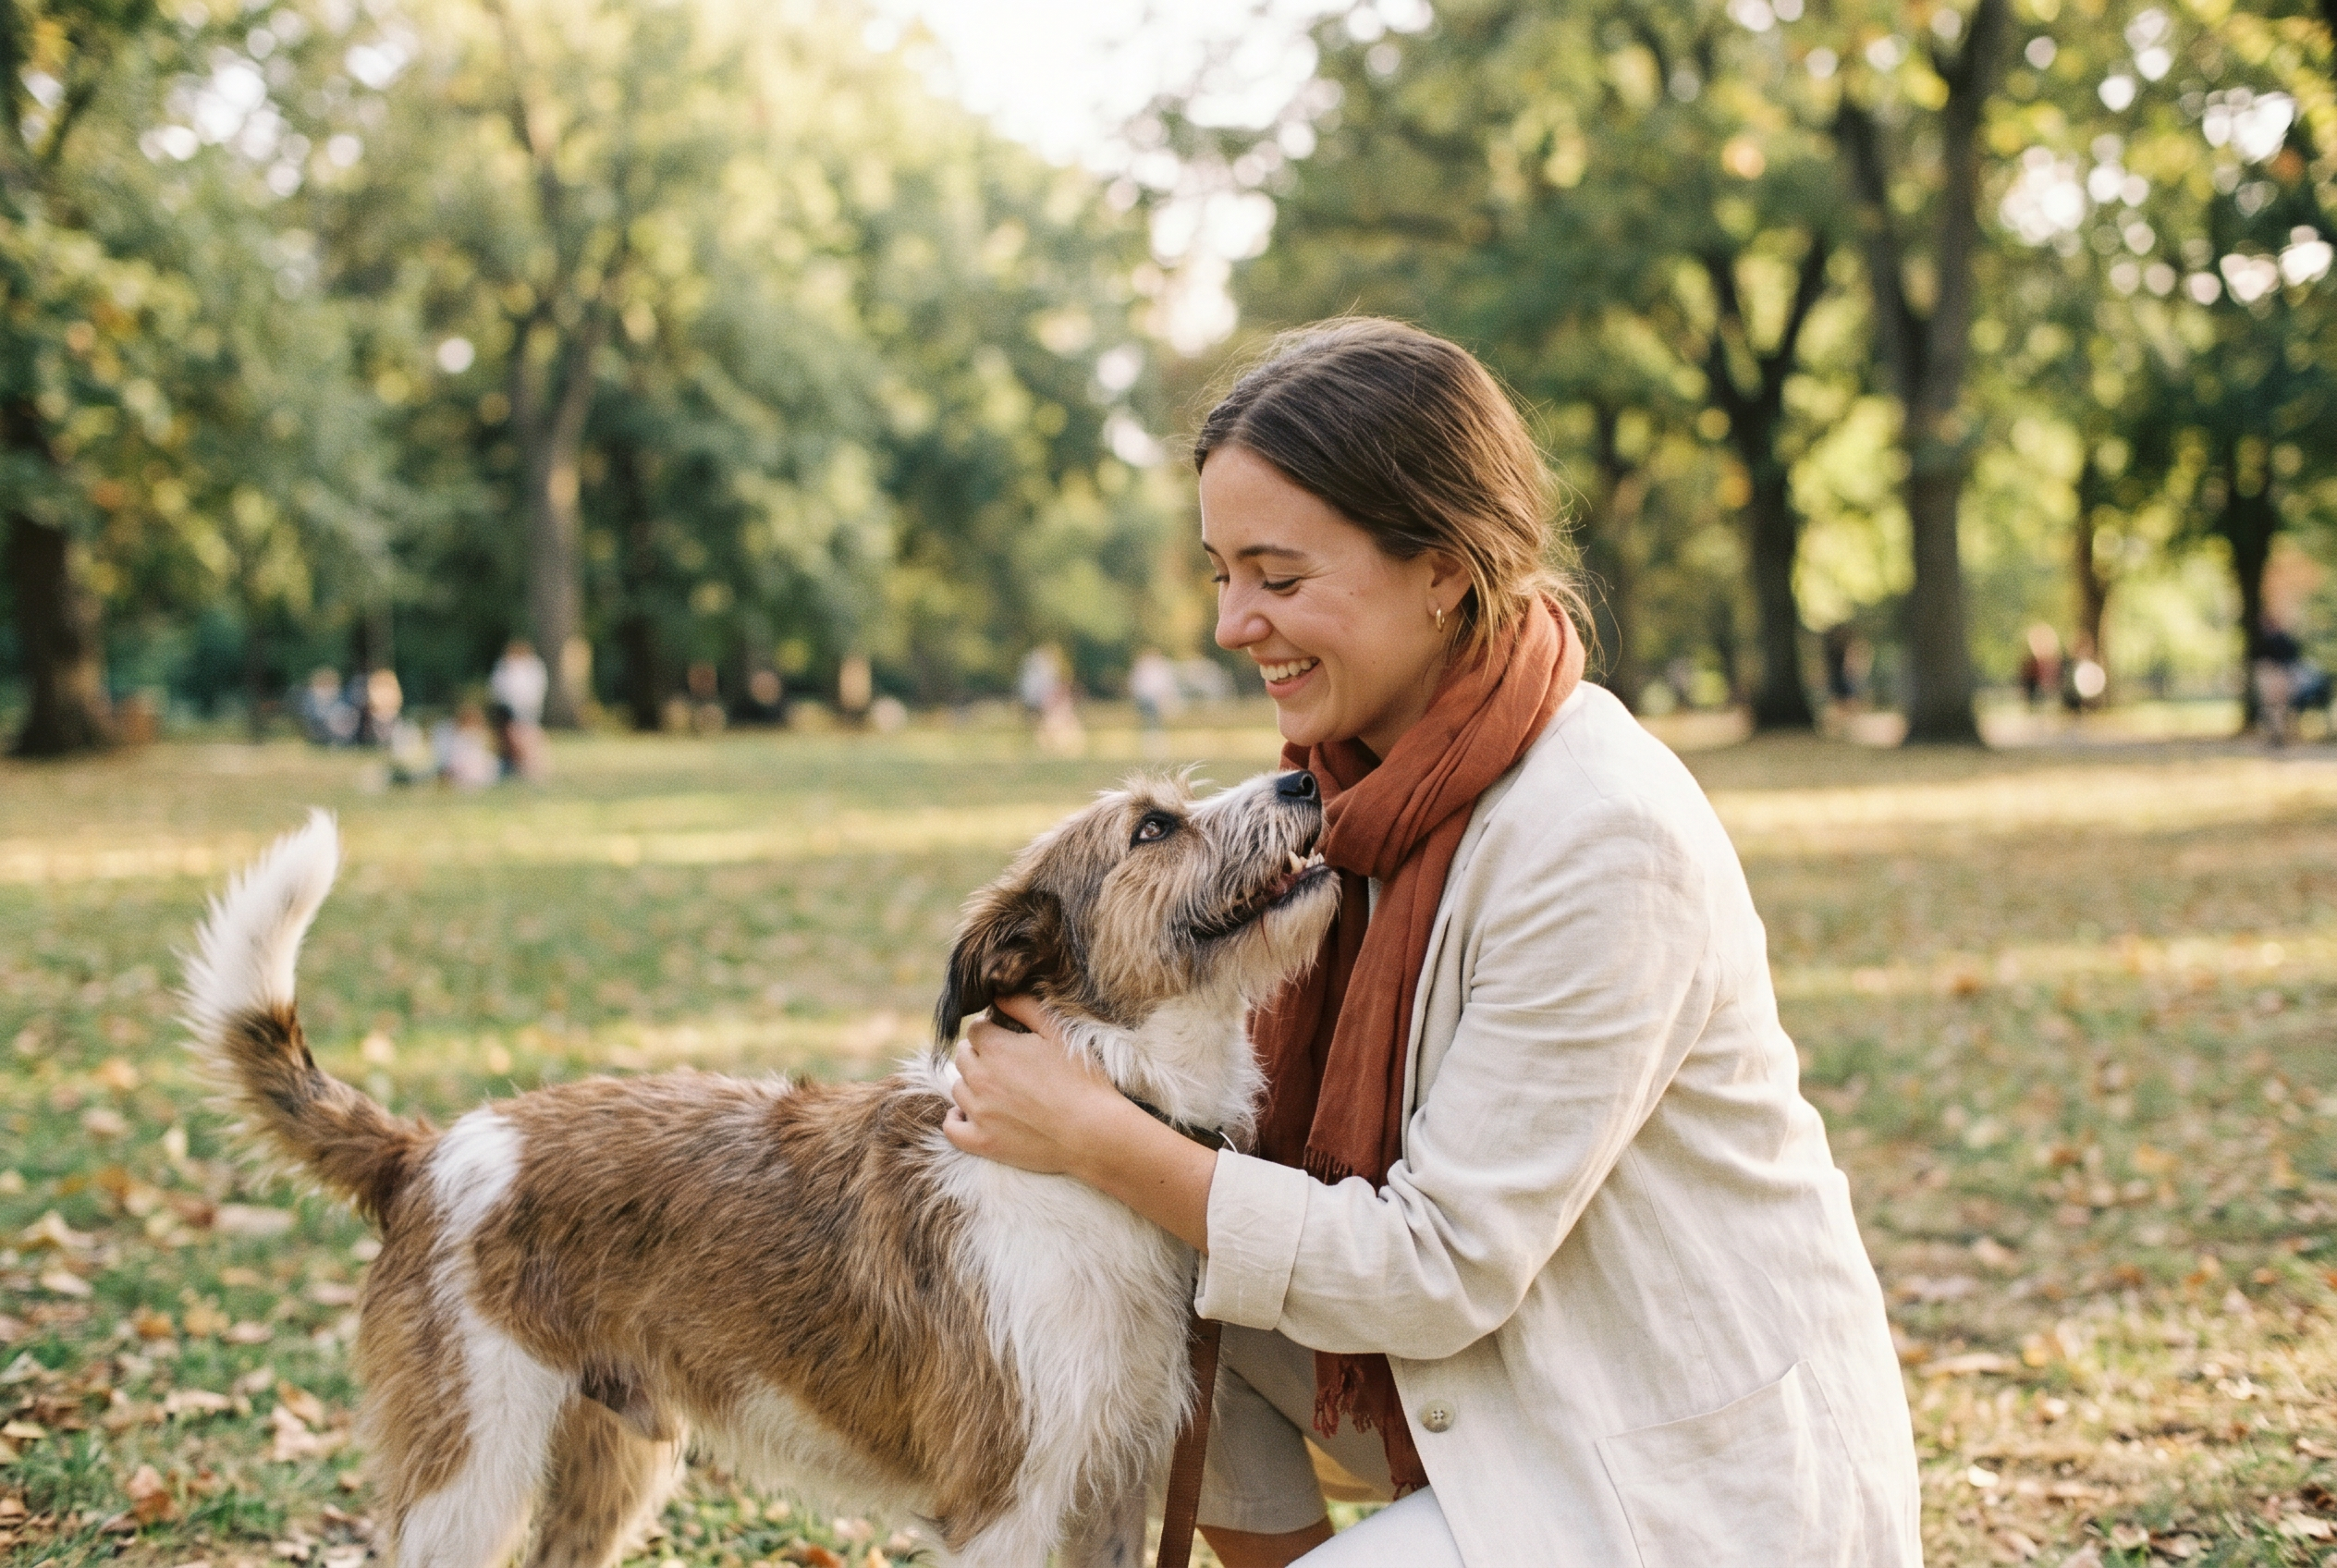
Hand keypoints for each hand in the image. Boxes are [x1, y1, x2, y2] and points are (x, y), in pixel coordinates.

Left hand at [942, 994, 1218, 1250]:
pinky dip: (956, 1119)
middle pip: (964, 1056)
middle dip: (980, 1053)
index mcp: (996, 1049)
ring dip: (972, 1083)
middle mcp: (980, 1079)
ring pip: (958, 1088)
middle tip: (1007, 1062)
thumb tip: (998, 995)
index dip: (992, 1029)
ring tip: (998, 1087)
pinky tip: (970, 1114)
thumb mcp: (1058, 1032)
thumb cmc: (1082, 1080)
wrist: (1095, 1133)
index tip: (1008, 1036)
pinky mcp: (983, 1143)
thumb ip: (1025, 1007)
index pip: (976, 1029)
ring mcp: (979, 1113)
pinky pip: (951, 1128)